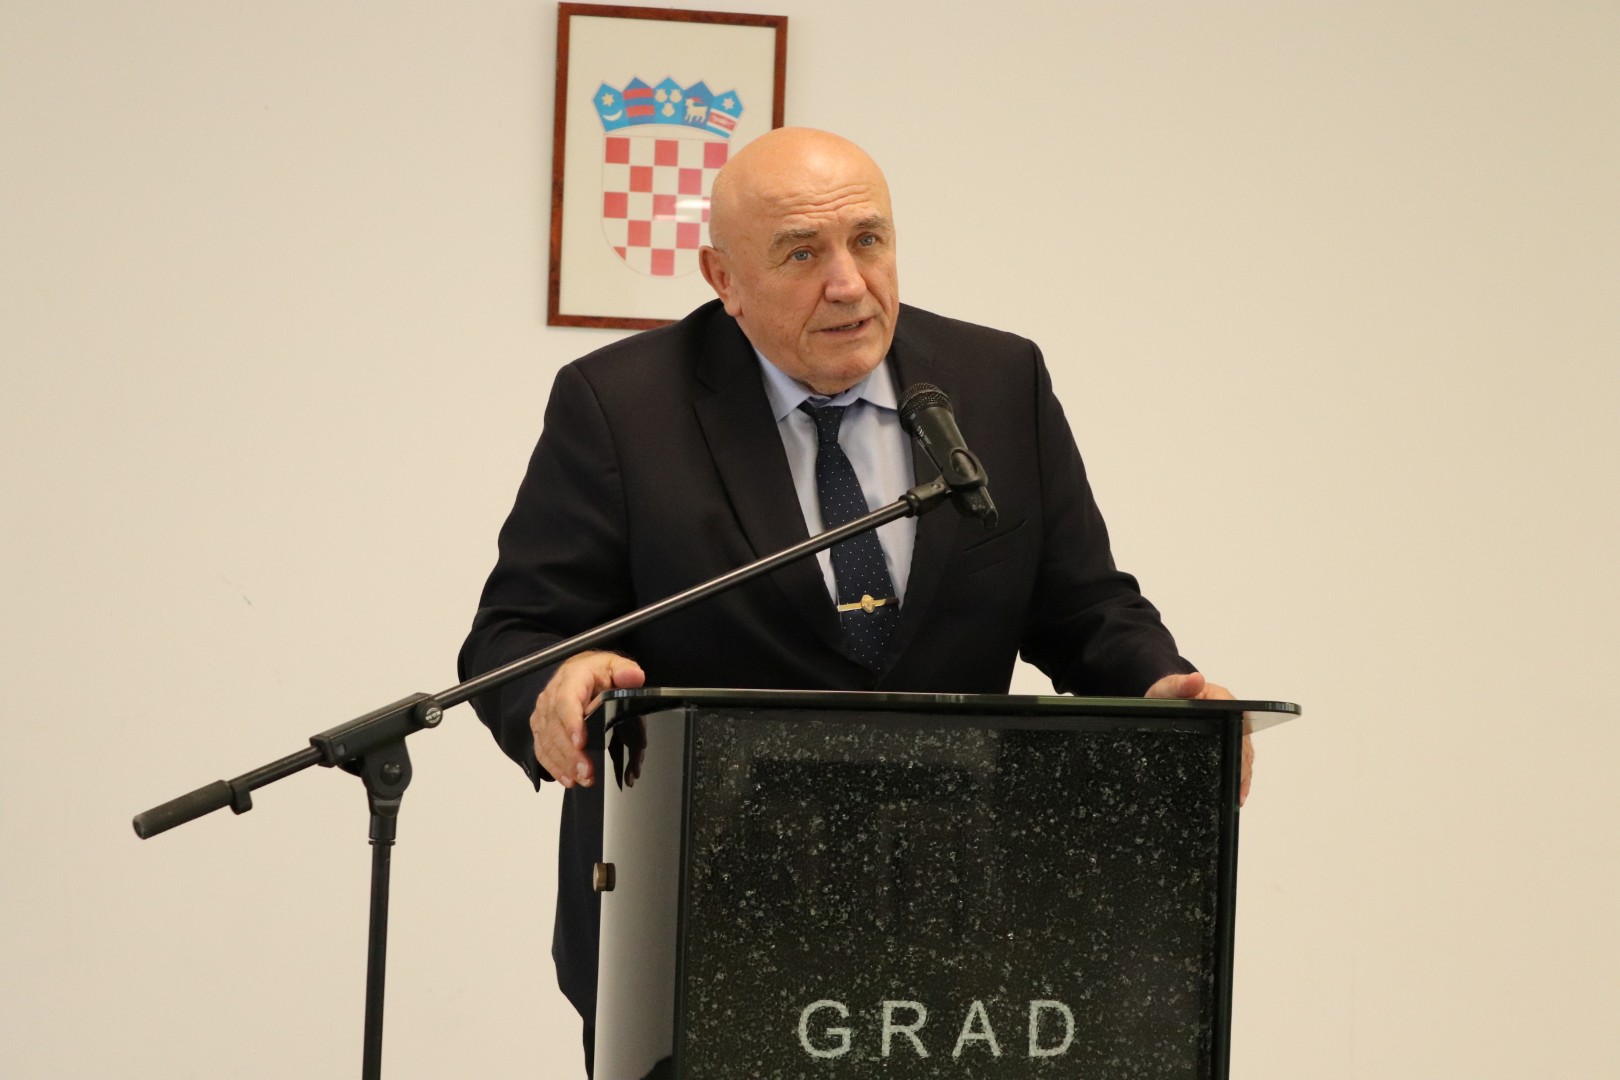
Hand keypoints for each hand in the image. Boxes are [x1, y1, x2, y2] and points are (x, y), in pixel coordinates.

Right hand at [530, 651, 644, 787]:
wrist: (579, 670)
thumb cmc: (596, 671)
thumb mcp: (614, 665)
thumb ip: (625, 671)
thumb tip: (634, 676)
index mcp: (571, 679)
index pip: (566, 701)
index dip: (571, 723)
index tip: (581, 743)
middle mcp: (551, 696)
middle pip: (555, 728)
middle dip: (570, 754)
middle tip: (587, 772)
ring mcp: (544, 713)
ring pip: (547, 741)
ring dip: (564, 764)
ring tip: (583, 779)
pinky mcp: (541, 726)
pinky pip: (542, 749)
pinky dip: (553, 766)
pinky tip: (568, 779)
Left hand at [1145, 671, 1253, 805]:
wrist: (1165, 694)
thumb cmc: (1168, 691)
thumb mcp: (1168, 687)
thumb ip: (1180, 684)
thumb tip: (1196, 678)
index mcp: (1223, 698)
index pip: (1238, 724)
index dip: (1239, 746)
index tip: (1239, 766)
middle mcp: (1233, 714)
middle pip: (1242, 744)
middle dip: (1242, 769)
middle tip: (1238, 794)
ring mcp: (1230, 727)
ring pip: (1242, 753)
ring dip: (1242, 776)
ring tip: (1237, 799)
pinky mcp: (1224, 738)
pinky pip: (1234, 756)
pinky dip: (1236, 774)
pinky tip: (1234, 793)